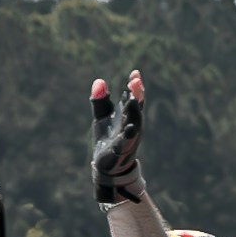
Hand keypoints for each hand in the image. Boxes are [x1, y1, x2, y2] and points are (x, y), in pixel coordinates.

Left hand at [89, 70, 147, 205]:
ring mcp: (129, 138)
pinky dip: (129, 136)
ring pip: (135, 124)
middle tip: (134, 82)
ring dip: (134, 112)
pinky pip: (127, 143)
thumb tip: (99, 81)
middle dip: (136, 95)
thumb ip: (100, 100)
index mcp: (128, 115)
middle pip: (136, 108)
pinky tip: (130, 128)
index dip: (135, 86)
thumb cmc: (107, 137)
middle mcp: (132, 125)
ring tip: (132, 99)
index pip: (134, 97)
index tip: (134, 73)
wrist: (106, 163)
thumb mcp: (102, 117)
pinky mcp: (121, 150)